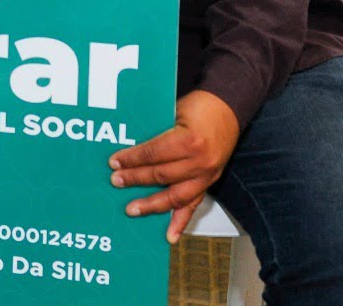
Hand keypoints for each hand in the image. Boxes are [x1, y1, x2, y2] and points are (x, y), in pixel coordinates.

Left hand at [108, 90, 240, 242]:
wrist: (228, 109)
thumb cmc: (201, 106)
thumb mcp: (174, 111)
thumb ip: (156, 131)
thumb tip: (129, 147)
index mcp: (189, 140)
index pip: (153, 154)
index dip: (131, 159)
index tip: (114, 161)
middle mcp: (200, 161)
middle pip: (160, 175)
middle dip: (134, 179)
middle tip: (116, 181)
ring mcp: (206, 175)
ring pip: (175, 196)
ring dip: (151, 205)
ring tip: (132, 209)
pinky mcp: (209, 182)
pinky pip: (193, 205)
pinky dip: (181, 222)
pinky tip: (170, 235)